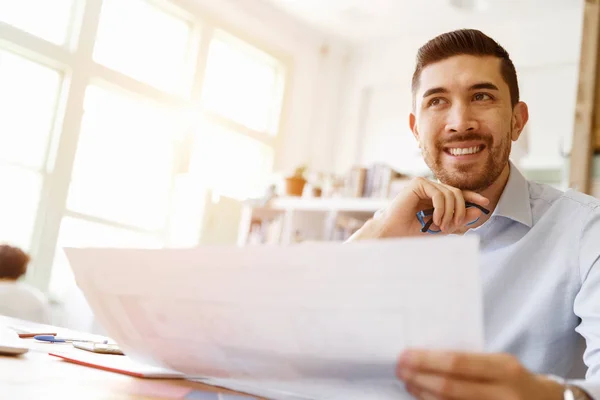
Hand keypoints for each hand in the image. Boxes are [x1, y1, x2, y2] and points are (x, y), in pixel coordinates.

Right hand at [348, 178, 489, 239]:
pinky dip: (441, 208)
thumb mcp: (441, 227)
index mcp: (435, 196)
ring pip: (450, 194)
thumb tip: (477, 211)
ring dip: (450, 212)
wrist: (394, 233)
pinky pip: (439, 194)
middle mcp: (430, 187)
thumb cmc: (413, 232)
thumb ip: (458, 220)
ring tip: (442, 226)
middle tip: (454, 226)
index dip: (473, 197)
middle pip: (457, 193)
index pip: (458, 193)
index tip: (485, 204)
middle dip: (460, 210)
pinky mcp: (418, 184)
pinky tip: (435, 220)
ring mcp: (424, 184)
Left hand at [396, 350, 563, 399]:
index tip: (405, 355)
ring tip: (409, 383)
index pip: (458, 363)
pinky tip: (423, 398)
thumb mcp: (499, 362)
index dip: (427, 361)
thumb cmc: (512, 377)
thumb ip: (469, 360)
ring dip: (423, 395)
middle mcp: (504, 393)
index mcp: (504, 368)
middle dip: (420, 378)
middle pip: (451, 388)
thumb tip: (426, 355)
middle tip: (400, 370)